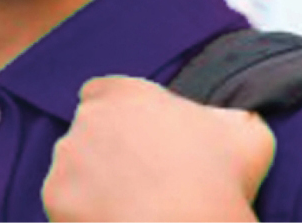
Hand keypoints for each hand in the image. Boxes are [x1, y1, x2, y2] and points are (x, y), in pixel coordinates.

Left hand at [42, 76, 274, 221]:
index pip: (101, 94)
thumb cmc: (222, 182)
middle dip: (104, 156)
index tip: (135, 146)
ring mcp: (67, 155)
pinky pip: (64, 208)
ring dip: (91, 188)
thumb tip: (234, 125)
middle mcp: (88, 115)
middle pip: (86, 134)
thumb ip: (232, 118)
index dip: (116, 120)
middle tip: (139, 188)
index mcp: (124, 92)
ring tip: (130, 214)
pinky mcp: (54, 196)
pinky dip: (82, 220)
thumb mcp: (246, 134)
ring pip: (72, 171)